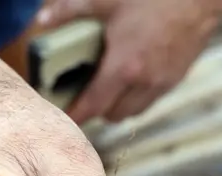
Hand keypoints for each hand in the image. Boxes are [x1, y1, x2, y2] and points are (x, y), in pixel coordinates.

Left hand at [36, 0, 221, 123]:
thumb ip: (71, 11)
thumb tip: (43, 21)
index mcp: (125, 67)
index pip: (94, 105)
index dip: (76, 115)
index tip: (63, 119)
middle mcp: (145, 82)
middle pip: (113, 115)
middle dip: (97, 109)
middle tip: (83, 93)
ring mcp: (164, 81)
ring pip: (134, 111)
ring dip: (119, 105)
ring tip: (108, 86)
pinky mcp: (178, 77)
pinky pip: (152, 99)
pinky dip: (138, 95)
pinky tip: (133, 75)